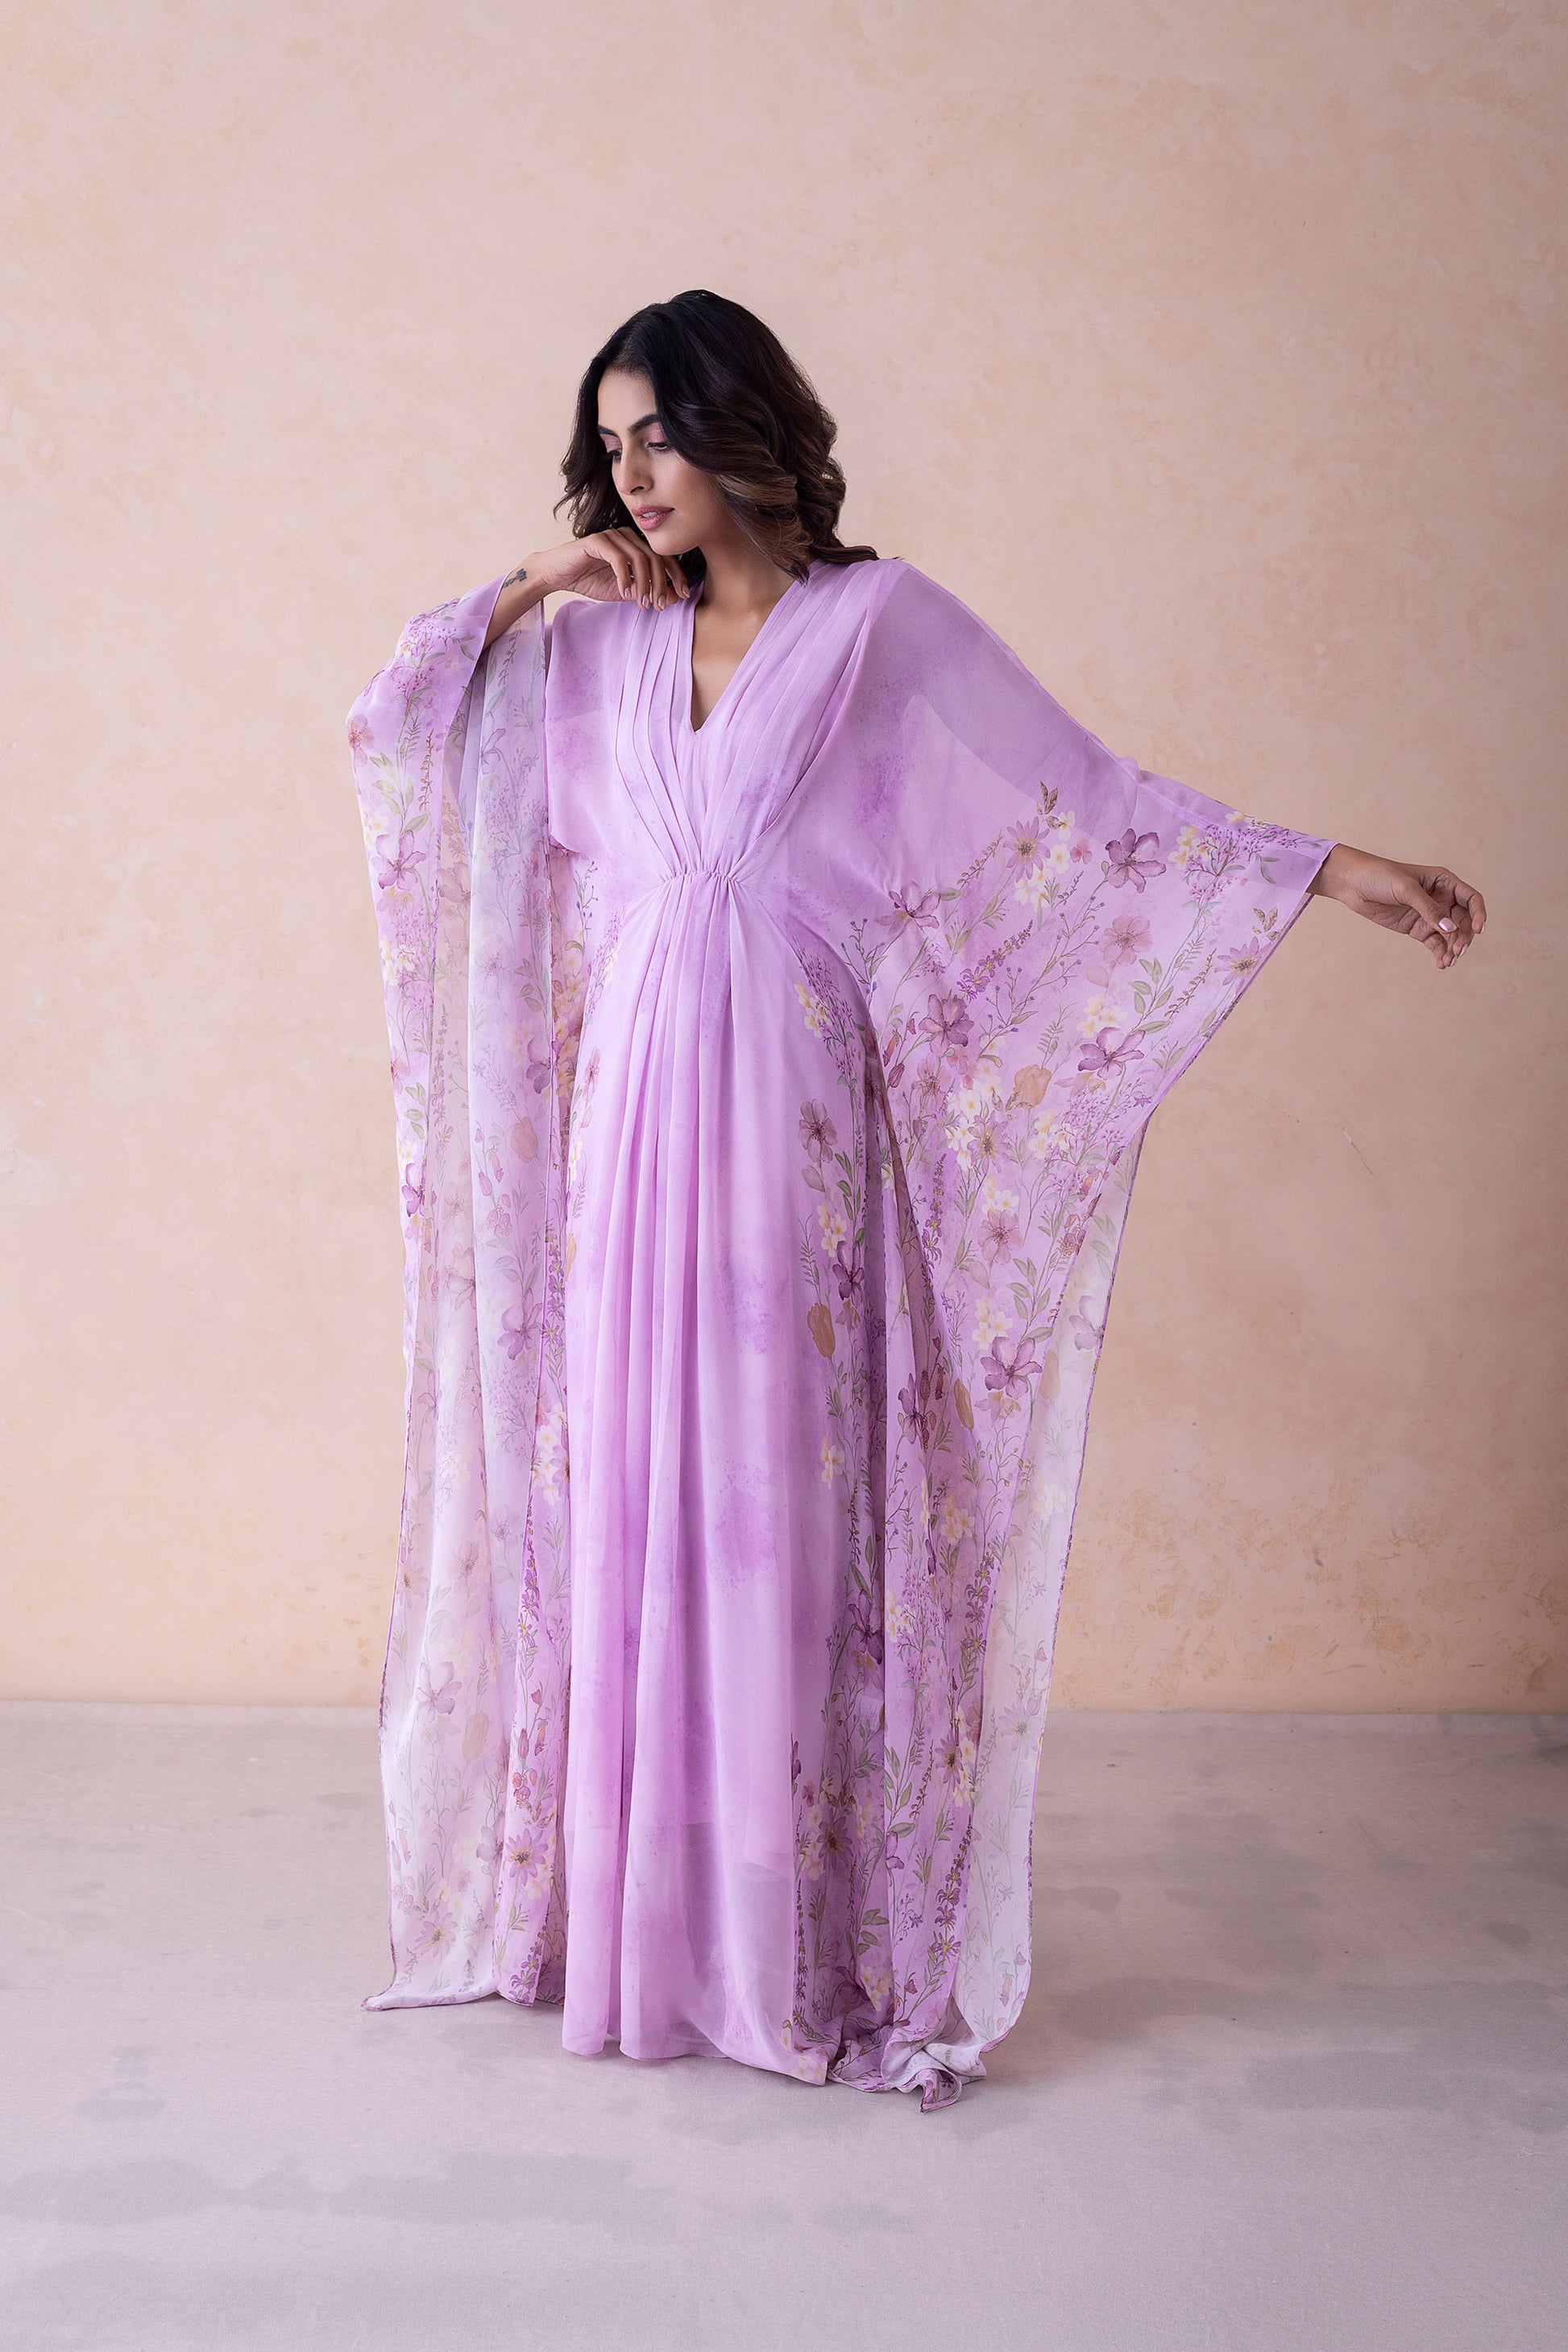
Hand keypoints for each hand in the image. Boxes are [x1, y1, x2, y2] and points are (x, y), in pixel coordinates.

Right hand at [539, 529, 688, 611]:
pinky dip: (624, 577)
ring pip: (639, 557)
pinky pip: (618, 558)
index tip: (684, 595)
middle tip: (660, 605)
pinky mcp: (596, 541)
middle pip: (655, 557)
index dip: (677, 575)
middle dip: (662, 583)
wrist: (558, 574)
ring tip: (643, 603)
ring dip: (644, 583)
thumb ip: (647, 592)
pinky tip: (624, 592)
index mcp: (636, 545)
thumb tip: (675, 597)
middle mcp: (627, 536)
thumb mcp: (625, 591)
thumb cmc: (590, 580)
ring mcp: (612, 536)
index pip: (664, 556)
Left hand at [1310, 844, 1486, 969]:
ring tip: (1448, 961)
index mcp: (1444, 882)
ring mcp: (1429, 915)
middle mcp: (1441, 898)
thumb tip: (1450, 929)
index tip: (1479, 930)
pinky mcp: (1417, 928)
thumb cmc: (1380, 876)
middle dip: (1464, 937)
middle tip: (1457, 951)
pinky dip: (1440, 953)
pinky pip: (1435, 943)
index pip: (1471, 899)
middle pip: (1464, 921)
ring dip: (1453, 948)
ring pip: (1451, 935)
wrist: (1352, 884)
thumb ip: (1428, 909)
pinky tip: (1441, 964)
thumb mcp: (1405, 890)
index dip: (1479, 914)